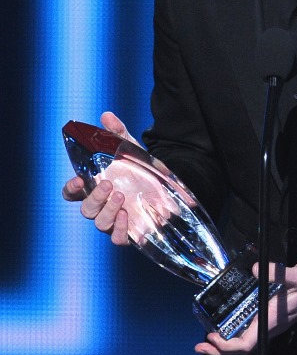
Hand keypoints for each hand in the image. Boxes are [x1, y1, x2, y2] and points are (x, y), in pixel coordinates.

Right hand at [61, 111, 139, 245]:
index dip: (70, 189)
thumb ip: (117, 133)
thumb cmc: (139, 167)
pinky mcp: (130, 230)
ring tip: (121, 195)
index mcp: (95, 186)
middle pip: (86, 209)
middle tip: (108, 184)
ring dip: (107, 211)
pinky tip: (126, 215)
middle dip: (94, 198)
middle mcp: (102, 205)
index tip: (78, 181)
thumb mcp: (130, 148)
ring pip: (100, 223)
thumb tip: (106, 115)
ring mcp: (115, 218)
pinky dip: (119, 230)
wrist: (166, 183)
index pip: (72, 193)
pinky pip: (117, 238)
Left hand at [195, 257, 296, 354]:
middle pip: (242, 348)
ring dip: (224, 350)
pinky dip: (233, 340)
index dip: (228, 345)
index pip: (248, 342)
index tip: (213, 338)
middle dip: (220, 352)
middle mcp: (269, 326)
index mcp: (273, 320)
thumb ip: (278, 272)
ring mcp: (268, 324)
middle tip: (199, 348)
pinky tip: (223, 338)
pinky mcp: (268, 317)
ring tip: (205, 353)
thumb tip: (257, 269)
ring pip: (244, 344)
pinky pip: (248, 334)